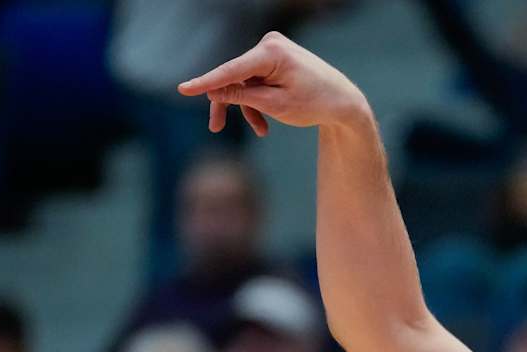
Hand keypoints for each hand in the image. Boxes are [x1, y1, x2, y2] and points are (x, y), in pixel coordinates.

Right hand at [178, 30, 372, 136]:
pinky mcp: (274, 58)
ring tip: (261, 131)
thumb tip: (214, 91)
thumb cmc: (314, 104)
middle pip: (234, 76)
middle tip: (215, 128)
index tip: (184, 89)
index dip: (206, 83)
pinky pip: (255, 80)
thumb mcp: (275, 106)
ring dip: (247, 106)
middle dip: (229, 103)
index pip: (231, 70)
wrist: (343, 101)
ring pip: (244, 81)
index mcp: (271, 53)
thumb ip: (242, 97)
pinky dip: (257, 100)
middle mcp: (269, 44)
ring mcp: (271, 49)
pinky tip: (265, 123)